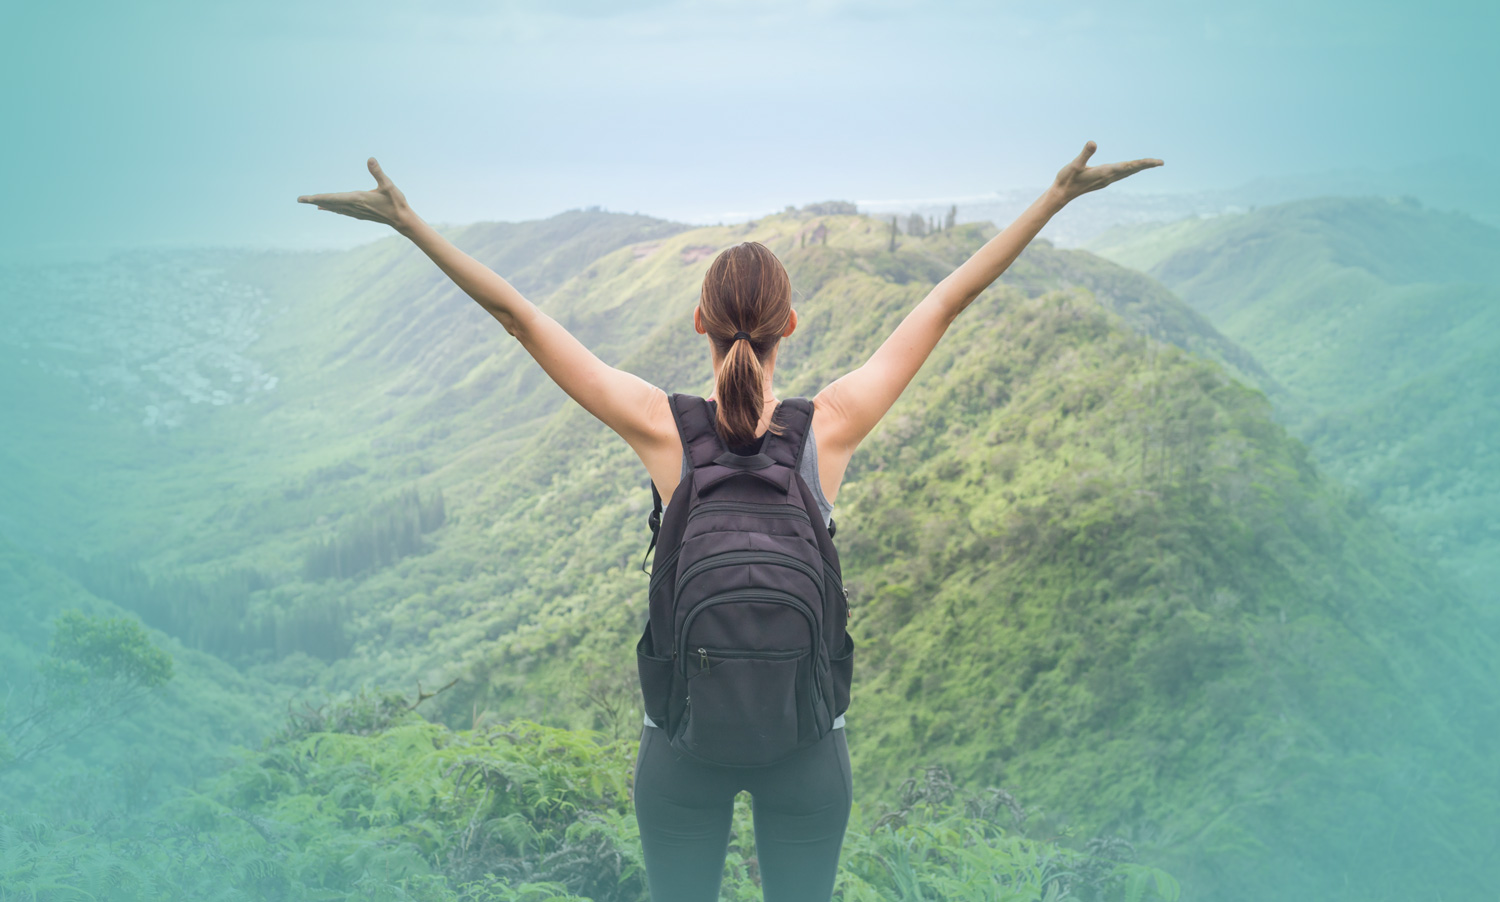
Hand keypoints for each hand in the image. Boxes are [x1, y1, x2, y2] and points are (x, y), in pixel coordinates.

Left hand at [297, 157, 418, 232]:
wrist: (402, 220)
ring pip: (334, 207)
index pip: (333, 198)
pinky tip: (327, 208)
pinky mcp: (360, 214)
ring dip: (321, 204)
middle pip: (330, 203)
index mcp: (357, 199)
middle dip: (314, 200)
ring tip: (310, 202)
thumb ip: (377, 172)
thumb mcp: (388, 185)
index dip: (317, 197)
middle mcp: (354, 207)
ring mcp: (356, 212)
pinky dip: (331, 208)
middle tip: (299, 199)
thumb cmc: (396, 202)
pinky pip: (341, 210)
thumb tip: (370, 159)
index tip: (305, 198)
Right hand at [1051, 142, 1162, 202]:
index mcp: (1104, 172)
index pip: (1127, 166)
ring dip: (1139, 168)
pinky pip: (1121, 174)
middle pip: (1131, 170)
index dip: (1142, 163)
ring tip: (1152, 164)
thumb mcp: (1074, 164)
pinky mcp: (1102, 180)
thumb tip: (1093, 142)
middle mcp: (1108, 177)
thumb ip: (1084, 154)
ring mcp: (1105, 180)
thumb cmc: (1066, 178)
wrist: (1061, 194)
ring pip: (1127, 172)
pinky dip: (1130, 169)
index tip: (1155, 162)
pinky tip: (1132, 168)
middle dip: (1146, 165)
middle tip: (1161, 162)